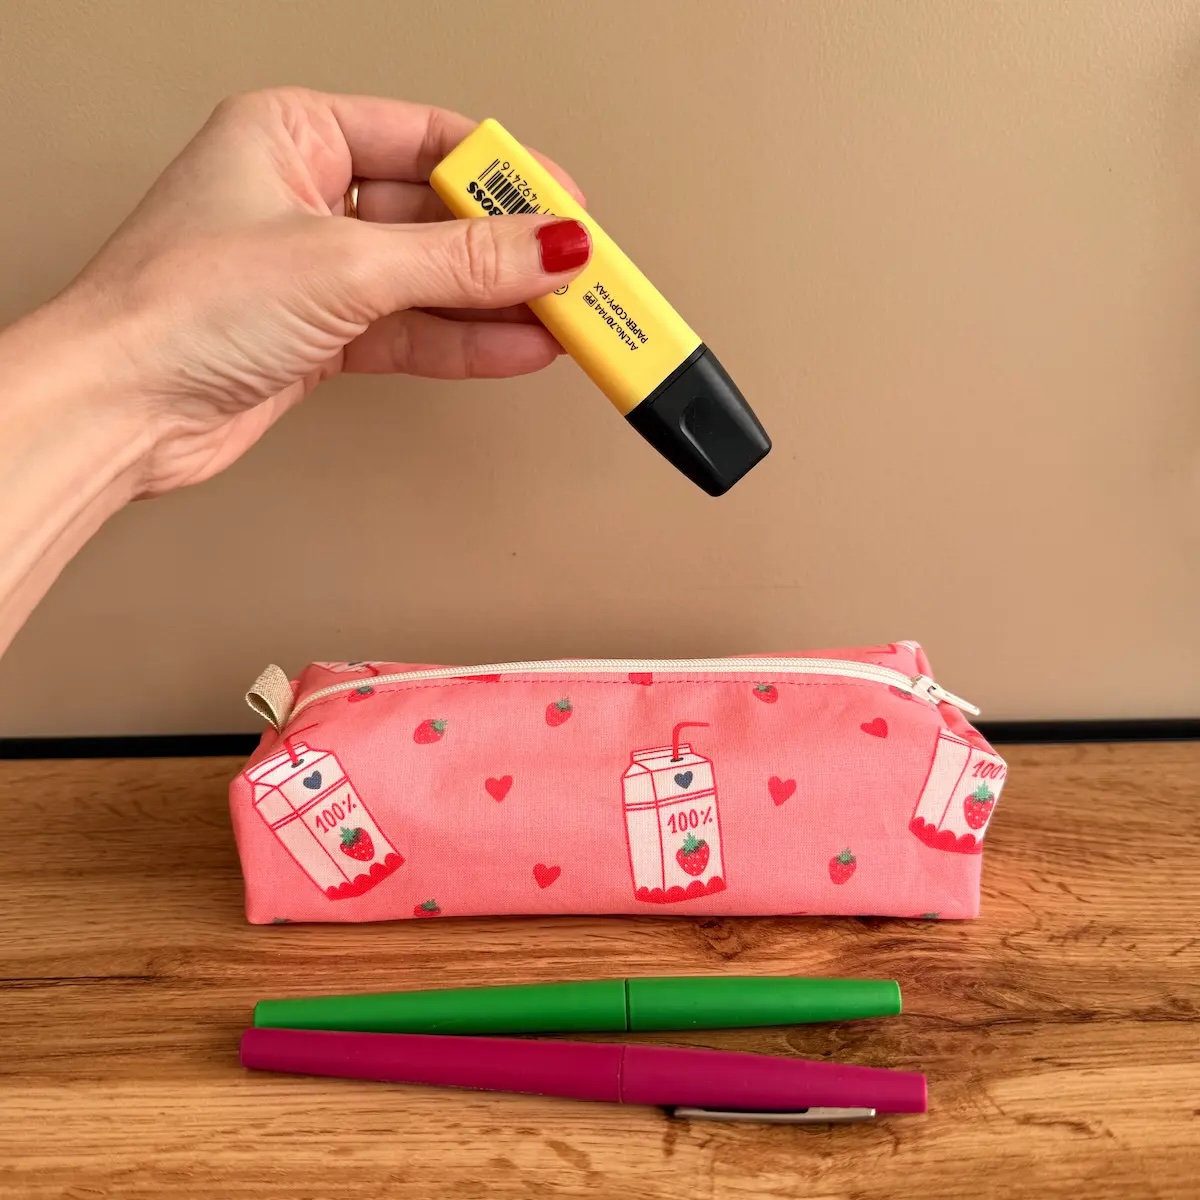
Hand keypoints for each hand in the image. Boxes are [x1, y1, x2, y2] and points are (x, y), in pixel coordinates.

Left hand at [67, 88, 591, 495]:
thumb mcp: (344, 264)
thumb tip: (549, 243)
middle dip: (509, 249)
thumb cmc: (178, 306)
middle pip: (438, 214)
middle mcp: (306, 196)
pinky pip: (412, 329)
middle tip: (575, 271)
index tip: (565, 206)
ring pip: (430, 279)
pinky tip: (519, 348)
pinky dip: (464, 342)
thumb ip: (459, 259)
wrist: (122, 409)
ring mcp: (317, 271)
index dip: (505, 175)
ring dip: (497, 304)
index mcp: (294, 133)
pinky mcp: (323, 336)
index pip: (429, 140)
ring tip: (565, 319)